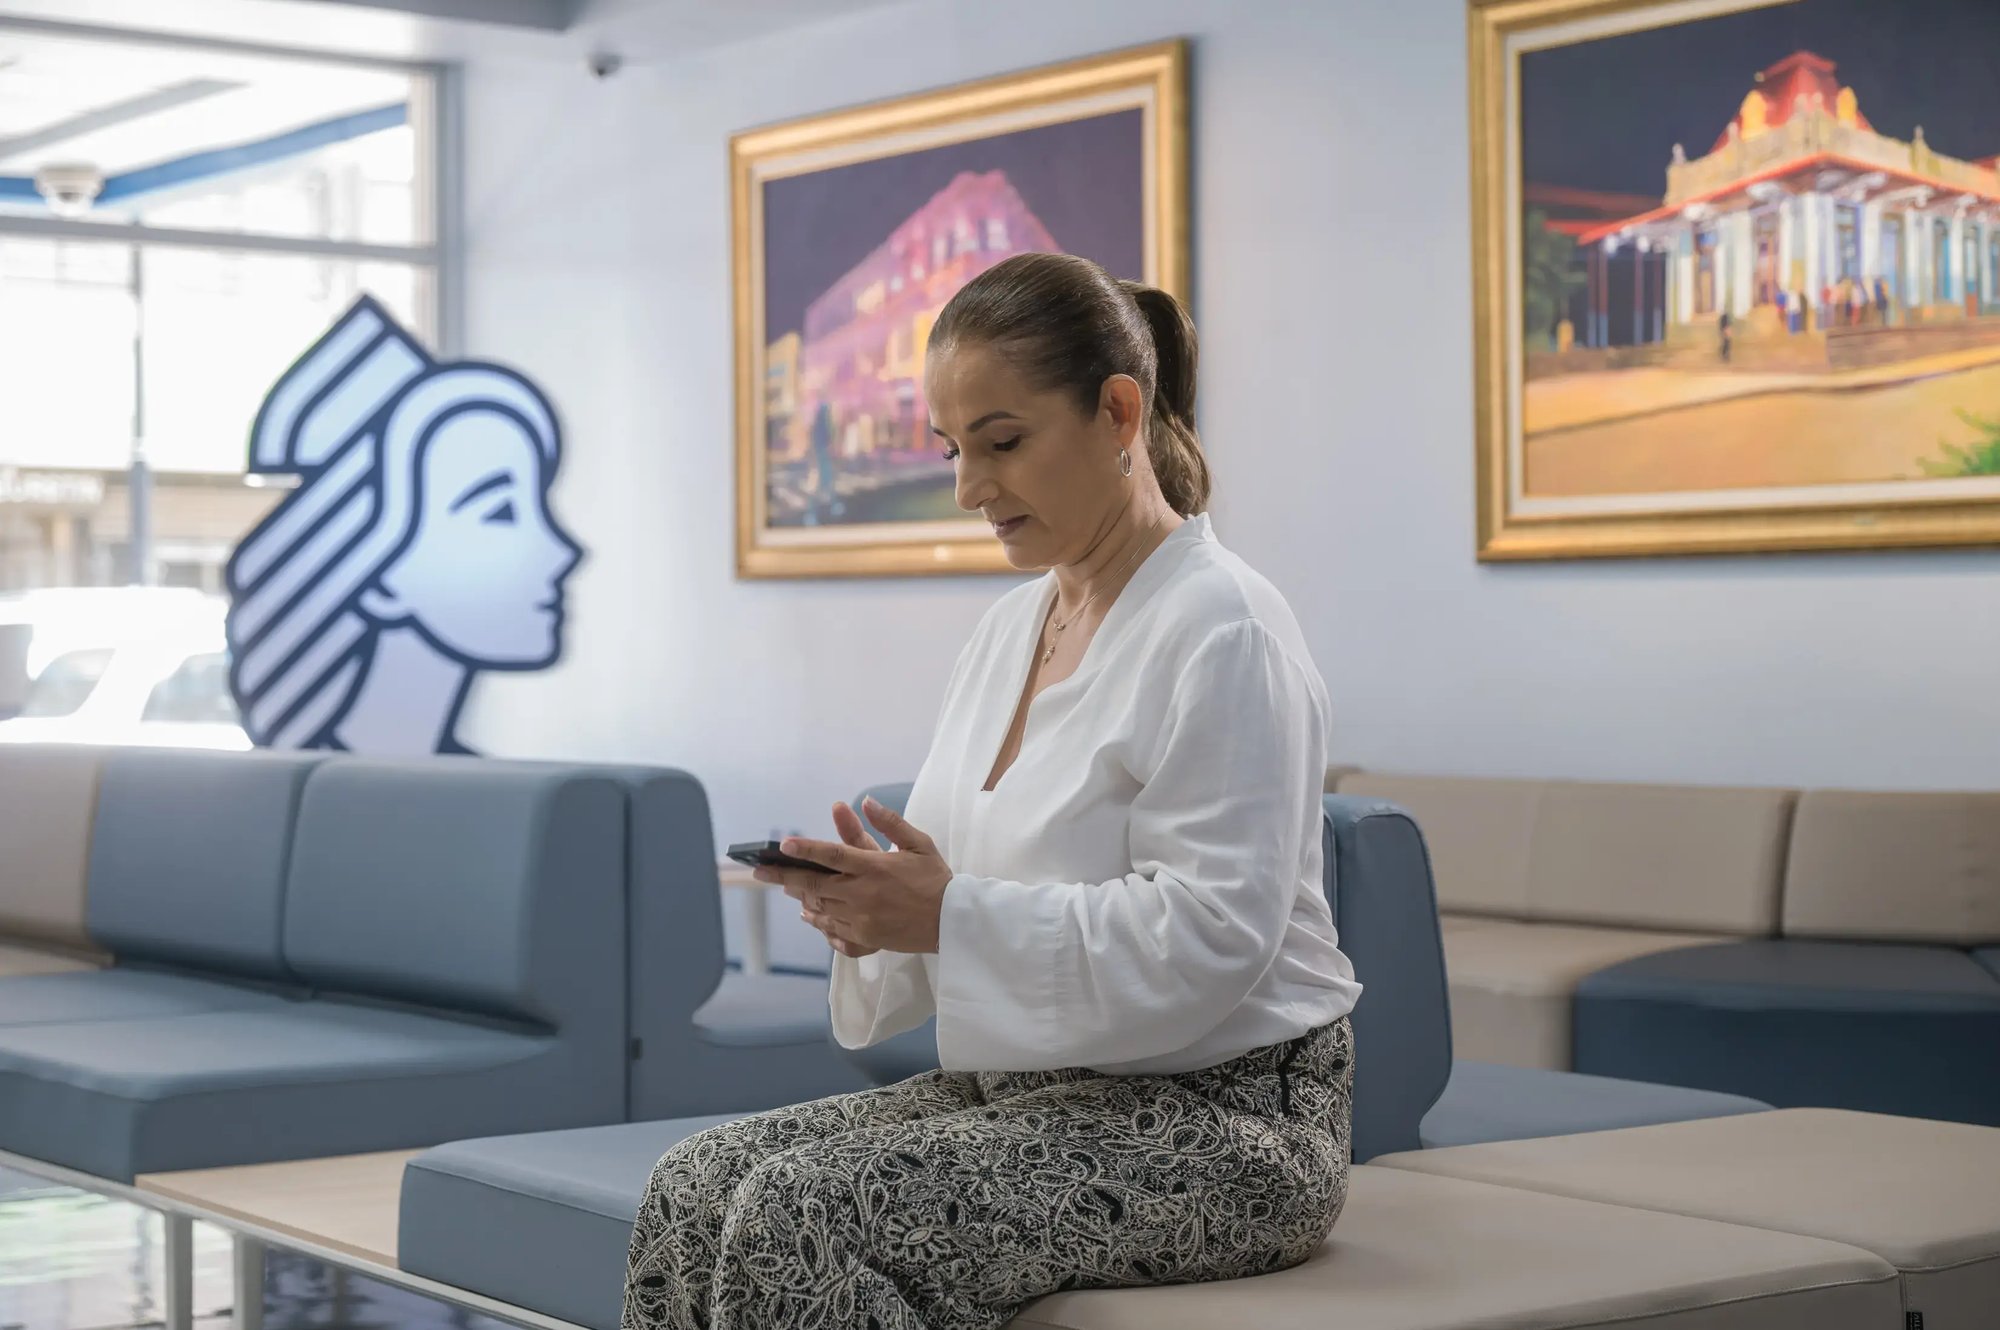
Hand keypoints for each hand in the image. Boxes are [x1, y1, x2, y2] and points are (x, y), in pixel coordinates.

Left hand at [752, 796, 950, 956]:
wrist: (951, 921)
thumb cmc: (935, 878)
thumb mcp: (918, 843)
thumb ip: (890, 822)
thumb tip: (865, 801)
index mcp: (875, 868)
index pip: (833, 855)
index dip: (806, 849)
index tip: (783, 845)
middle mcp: (863, 894)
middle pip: (815, 884)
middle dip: (784, 877)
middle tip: (760, 871)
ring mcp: (862, 920)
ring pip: (820, 908)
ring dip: (800, 896)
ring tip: (785, 888)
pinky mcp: (865, 939)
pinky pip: (832, 931)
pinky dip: (818, 921)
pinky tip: (809, 914)